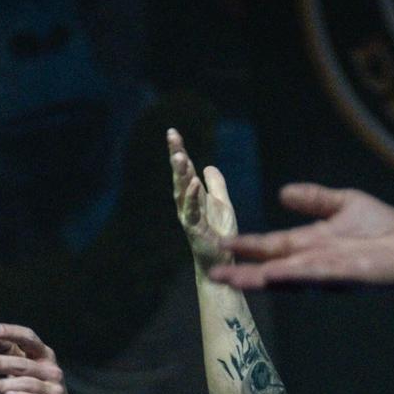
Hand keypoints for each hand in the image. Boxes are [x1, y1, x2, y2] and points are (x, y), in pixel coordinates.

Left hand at [0, 323, 81, 393]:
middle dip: (0, 361)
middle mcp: (51, 369)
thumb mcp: (25, 368)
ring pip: (27, 383)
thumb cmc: (38, 390)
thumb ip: (9, 351)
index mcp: (44, 355)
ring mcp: (54, 389)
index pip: (29, 339)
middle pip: (23, 363)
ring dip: (3, 383)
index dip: (12, 333)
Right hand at [168, 129, 238, 267]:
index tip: (172, 133)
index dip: (179, 151)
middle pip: (180, 175)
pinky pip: (191, 211)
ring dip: (180, 173)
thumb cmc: (218, 233)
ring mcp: (188, 216)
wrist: (220, 260)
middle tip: (172, 137)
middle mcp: (187, 203)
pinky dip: (191, 196)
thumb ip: (216, 185)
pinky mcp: (194, 229)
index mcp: (193, 195)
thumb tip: (208, 166)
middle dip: (176, 156)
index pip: (185, 169)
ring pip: (181, 190)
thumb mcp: (222, 203)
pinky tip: (192, 182)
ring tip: (179, 156)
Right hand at [210, 183, 393, 302]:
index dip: (246, 245)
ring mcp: (324, 272)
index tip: (219, 243)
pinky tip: (272, 275)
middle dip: (241, 270)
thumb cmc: (381, 232)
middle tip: (211, 273)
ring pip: (284, 276)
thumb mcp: (345, 204)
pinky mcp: (343, 277)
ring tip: (230, 279)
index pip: (270, 245)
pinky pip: (313, 275)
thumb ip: (315, 200)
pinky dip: (291, 276)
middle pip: (268, 266)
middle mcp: (310, 261)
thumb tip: (283, 192)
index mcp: (308, 244)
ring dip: (257, 278)